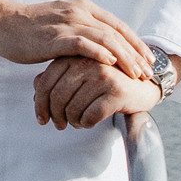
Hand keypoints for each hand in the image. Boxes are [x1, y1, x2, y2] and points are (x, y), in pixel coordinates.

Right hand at [0, 0, 148, 76]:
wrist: (0, 24)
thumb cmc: (29, 30)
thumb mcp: (60, 27)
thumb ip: (79, 34)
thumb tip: (98, 51)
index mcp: (83, 8)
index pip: (118, 25)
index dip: (136, 42)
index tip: (149, 59)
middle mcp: (79, 12)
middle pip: (117, 32)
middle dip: (136, 52)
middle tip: (150, 71)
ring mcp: (68, 22)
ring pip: (106, 38)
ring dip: (124, 56)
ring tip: (136, 73)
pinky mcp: (56, 36)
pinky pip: (84, 44)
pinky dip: (101, 53)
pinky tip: (111, 64)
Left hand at [33, 55, 161, 131]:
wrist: (145, 84)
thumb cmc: (108, 81)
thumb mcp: (81, 75)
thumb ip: (58, 77)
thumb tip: (36, 88)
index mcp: (75, 55)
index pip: (45, 82)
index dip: (39, 104)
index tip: (42, 119)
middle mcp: (87, 62)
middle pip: (56, 97)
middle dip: (55, 117)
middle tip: (59, 125)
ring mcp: (103, 75)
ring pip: (72, 109)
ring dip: (73, 122)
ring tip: (78, 122)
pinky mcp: (116, 91)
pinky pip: (90, 116)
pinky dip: (87, 124)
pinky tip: (91, 121)